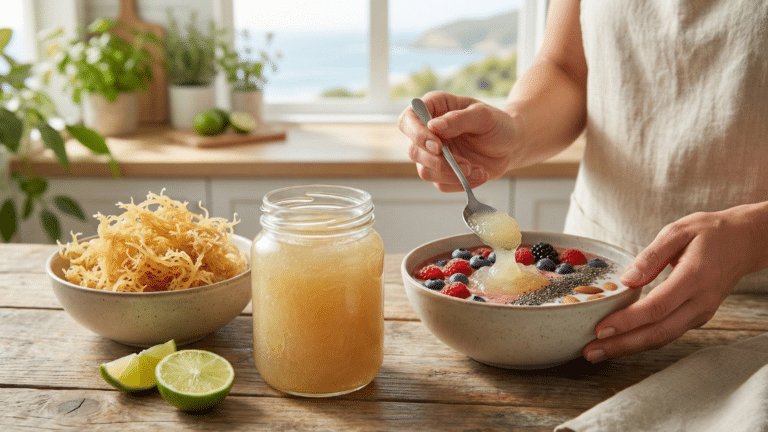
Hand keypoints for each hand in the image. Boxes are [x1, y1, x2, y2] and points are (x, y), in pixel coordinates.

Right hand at [397, 91, 518, 191]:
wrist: (511, 145)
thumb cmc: (497, 124)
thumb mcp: (484, 116)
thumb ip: (459, 119)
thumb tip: (433, 126)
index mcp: (434, 108)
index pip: (408, 120)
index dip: (417, 135)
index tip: (438, 146)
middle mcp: (427, 132)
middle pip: (414, 151)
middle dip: (439, 162)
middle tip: (466, 165)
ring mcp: (433, 154)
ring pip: (425, 171)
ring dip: (453, 175)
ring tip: (478, 170)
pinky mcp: (441, 173)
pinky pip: (441, 184)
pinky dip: (461, 183)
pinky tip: (479, 174)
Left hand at [583, 203, 767, 362]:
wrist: (744, 242)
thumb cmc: (708, 232)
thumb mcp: (677, 231)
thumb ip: (650, 256)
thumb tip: (626, 281)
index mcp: (695, 277)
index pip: (657, 307)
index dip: (627, 321)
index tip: (600, 329)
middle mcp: (701, 302)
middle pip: (658, 332)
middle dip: (622, 345)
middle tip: (590, 352)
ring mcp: (702, 313)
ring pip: (663, 337)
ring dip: (629, 347)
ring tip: (598, 352)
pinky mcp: (698, 317)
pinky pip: (668, 332)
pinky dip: (643, 340)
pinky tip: (620, 341)